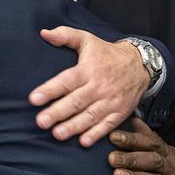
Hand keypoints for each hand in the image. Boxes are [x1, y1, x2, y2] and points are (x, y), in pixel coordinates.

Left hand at [30, 26, 148, 146]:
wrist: (140, 64)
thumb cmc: (107, 53)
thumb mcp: (87, 39)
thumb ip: (65, 35)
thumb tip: (44, 33)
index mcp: (88, 69)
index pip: (66, 80)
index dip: (50, 90)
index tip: (34, 98)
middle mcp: (98, 86)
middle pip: (76, 101)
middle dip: (58, 112)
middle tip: (41, 122)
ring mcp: (110, 101)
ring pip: (90, 116)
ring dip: (74, 126)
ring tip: (57, 134)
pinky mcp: (120, 112)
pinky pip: (108, 125)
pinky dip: (96, 134)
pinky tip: (83, 141)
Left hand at [109, 118, 174, 174]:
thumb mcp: (172, 154)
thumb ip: (151, 139)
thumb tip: (134, 120)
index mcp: (170, 155)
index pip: (151, 143)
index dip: (132, 139)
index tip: (113, 136)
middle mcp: (174, 169)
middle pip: (153, 161)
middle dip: (132, 158)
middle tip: (111, 157)